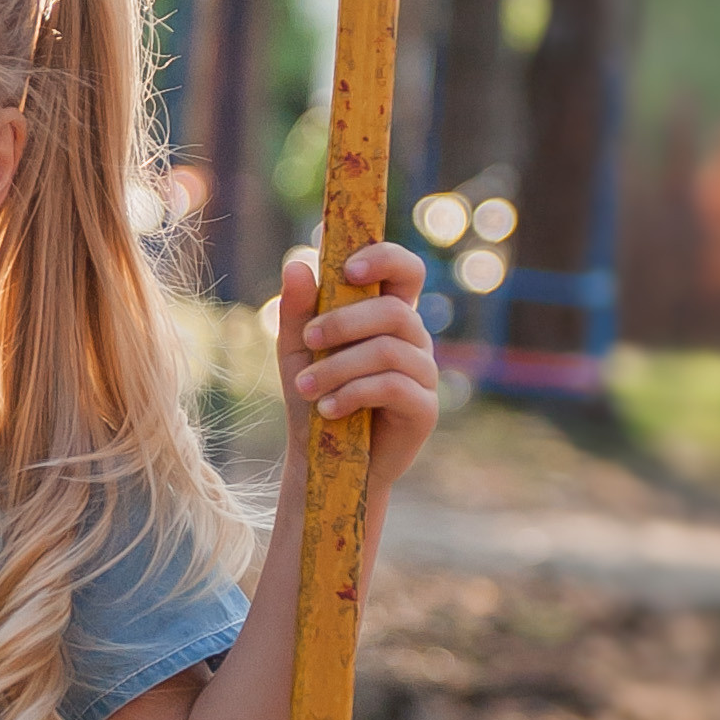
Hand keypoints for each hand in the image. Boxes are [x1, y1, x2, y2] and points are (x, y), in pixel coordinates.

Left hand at [274, 239, 438, 499]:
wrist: (321, 460)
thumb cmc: (314, 395)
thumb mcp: (297, 350)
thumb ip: (297, 309)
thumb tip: (296, 264)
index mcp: (388, 315)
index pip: (406, 271)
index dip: (386, 259)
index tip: (348, 269)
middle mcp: (413, 340)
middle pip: (394, 311)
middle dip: (344, 321)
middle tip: (308, 338)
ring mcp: (423, 374)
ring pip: (388, 350)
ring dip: (339, 365)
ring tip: (306, 387)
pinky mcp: (424, 409)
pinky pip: (393, 387)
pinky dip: (353, 393)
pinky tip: (328, 409)